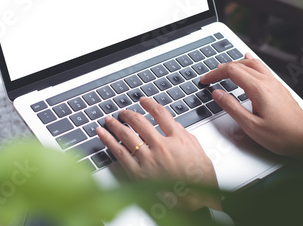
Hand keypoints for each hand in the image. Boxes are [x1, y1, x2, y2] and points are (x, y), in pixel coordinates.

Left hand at [96, 97, 220, 210]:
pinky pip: (119, 154)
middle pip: (140, 122)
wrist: (198, 201)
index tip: (143, 101)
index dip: (149, 104)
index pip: (160, 114)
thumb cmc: (200, 179)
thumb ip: (183, 134)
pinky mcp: (138, 174)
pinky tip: (102, 134)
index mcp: (177, 138)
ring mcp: (148, 160)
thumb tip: (172, 124)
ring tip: (109, 120)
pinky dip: (108, 141)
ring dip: (115, 125)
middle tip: (123, 112)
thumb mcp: (198, 149)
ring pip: (126, 135)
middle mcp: (161, 146)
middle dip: (129, 114)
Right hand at [200, 54, 302, 161]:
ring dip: (236, 64)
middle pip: (240, 64)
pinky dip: (250, 63)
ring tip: (224, 68)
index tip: (205, 80)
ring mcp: (275, 83)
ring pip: (252, 63)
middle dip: (222, 68)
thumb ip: (232, 108)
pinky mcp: (279, 88)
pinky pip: (262, 68)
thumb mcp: (251, 126)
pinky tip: (249, 62)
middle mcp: (268, 82)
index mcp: (259, 89)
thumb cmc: (283, 136)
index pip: (231, 71)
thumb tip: (217, 94)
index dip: (215, 74)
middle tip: (210, 77)